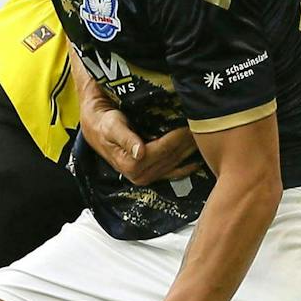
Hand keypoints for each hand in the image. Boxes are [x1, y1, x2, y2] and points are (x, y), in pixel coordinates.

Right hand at [79, 105, 199, 185]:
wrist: (97, 129)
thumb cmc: (105, 124)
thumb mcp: (112, 127)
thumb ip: (126, 138)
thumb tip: (139, 152)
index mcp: (132, 165)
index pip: (163, 150)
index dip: (178, 136)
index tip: (190, 122)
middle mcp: (141, 175)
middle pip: (172, 157)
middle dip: (187, 141)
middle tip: (202, 125)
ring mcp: (148, 177)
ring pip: (176, 162)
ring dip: (190, 150)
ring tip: (203, 135)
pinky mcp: (153, 175)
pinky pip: (175, 172)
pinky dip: (187, 166)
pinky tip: (199, 159)